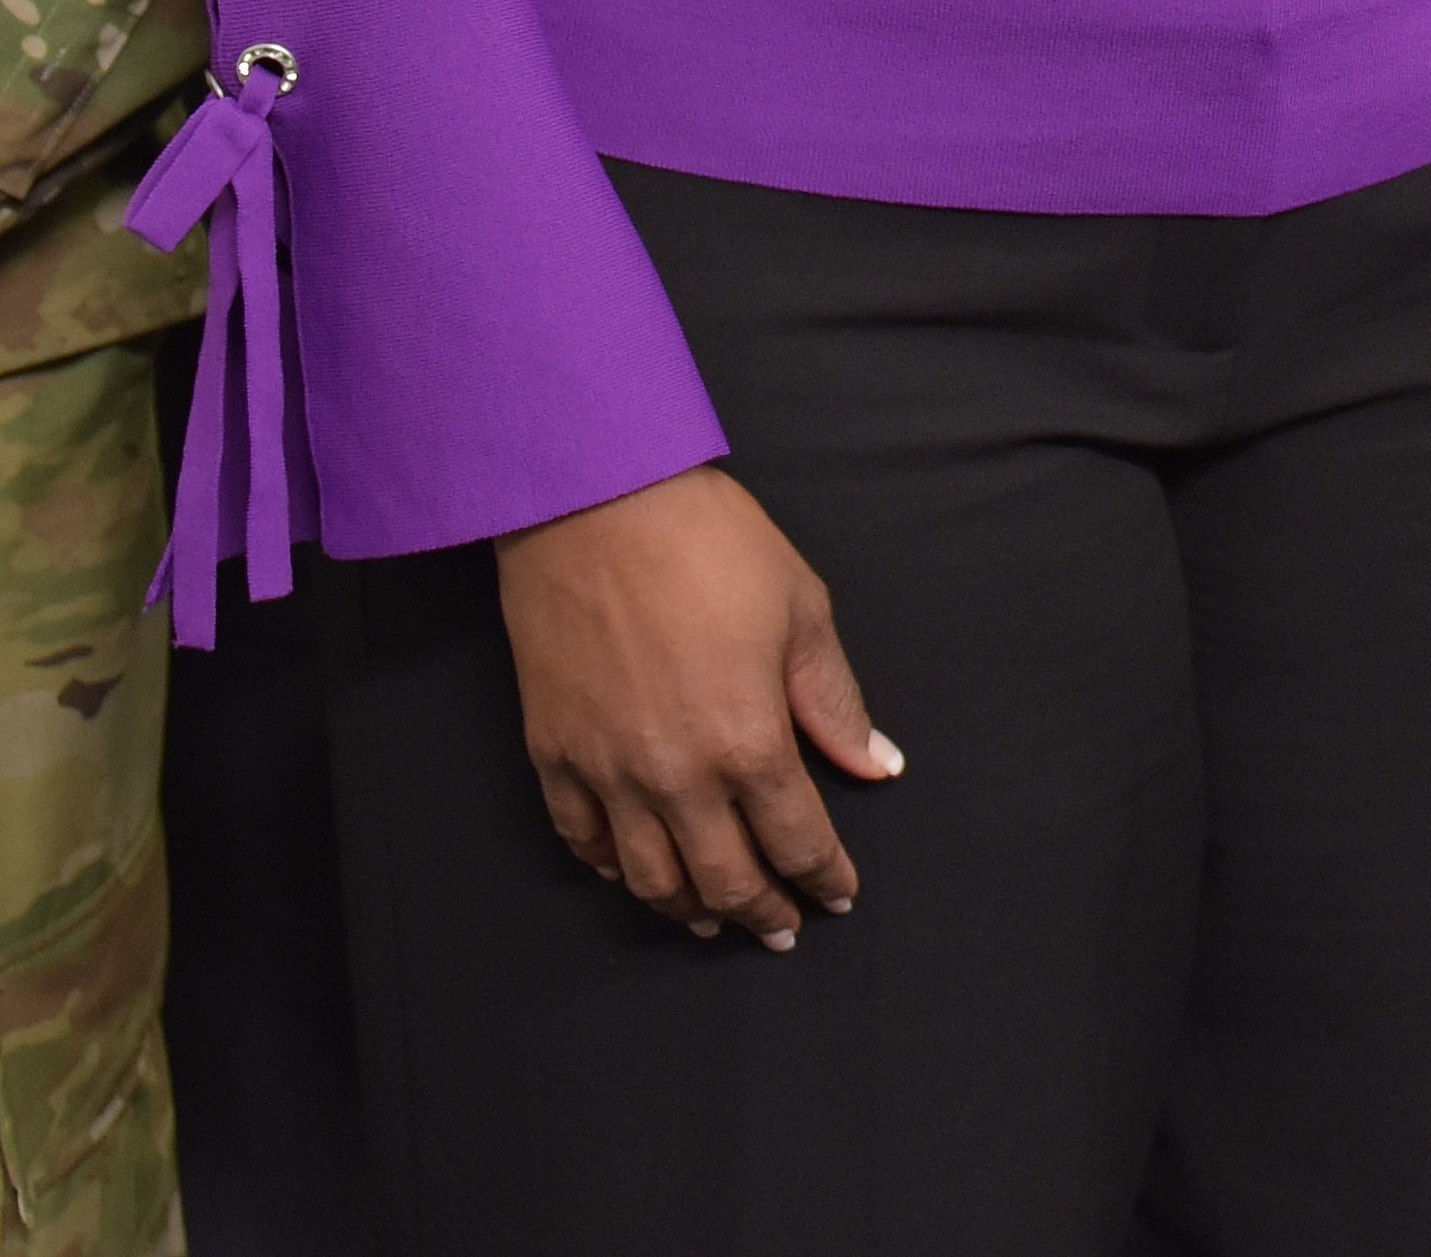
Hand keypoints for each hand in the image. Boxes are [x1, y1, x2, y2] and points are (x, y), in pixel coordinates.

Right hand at [494, 465, 901, 945]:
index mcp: (749, 742)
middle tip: (782, 928)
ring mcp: (608, 772)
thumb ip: (834, 703)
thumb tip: (876, 763)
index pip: (797, 842)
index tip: (837, 895)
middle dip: (762, 914)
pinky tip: (636, 872)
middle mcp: (677, 777)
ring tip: (713, 920)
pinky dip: (614, 871)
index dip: (824, 878)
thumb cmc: (705, 543)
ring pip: (650, 881)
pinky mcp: (554, 754)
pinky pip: (584, 842)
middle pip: (725, 882)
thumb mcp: (800, 611)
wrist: (592, 501)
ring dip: (689, 912)